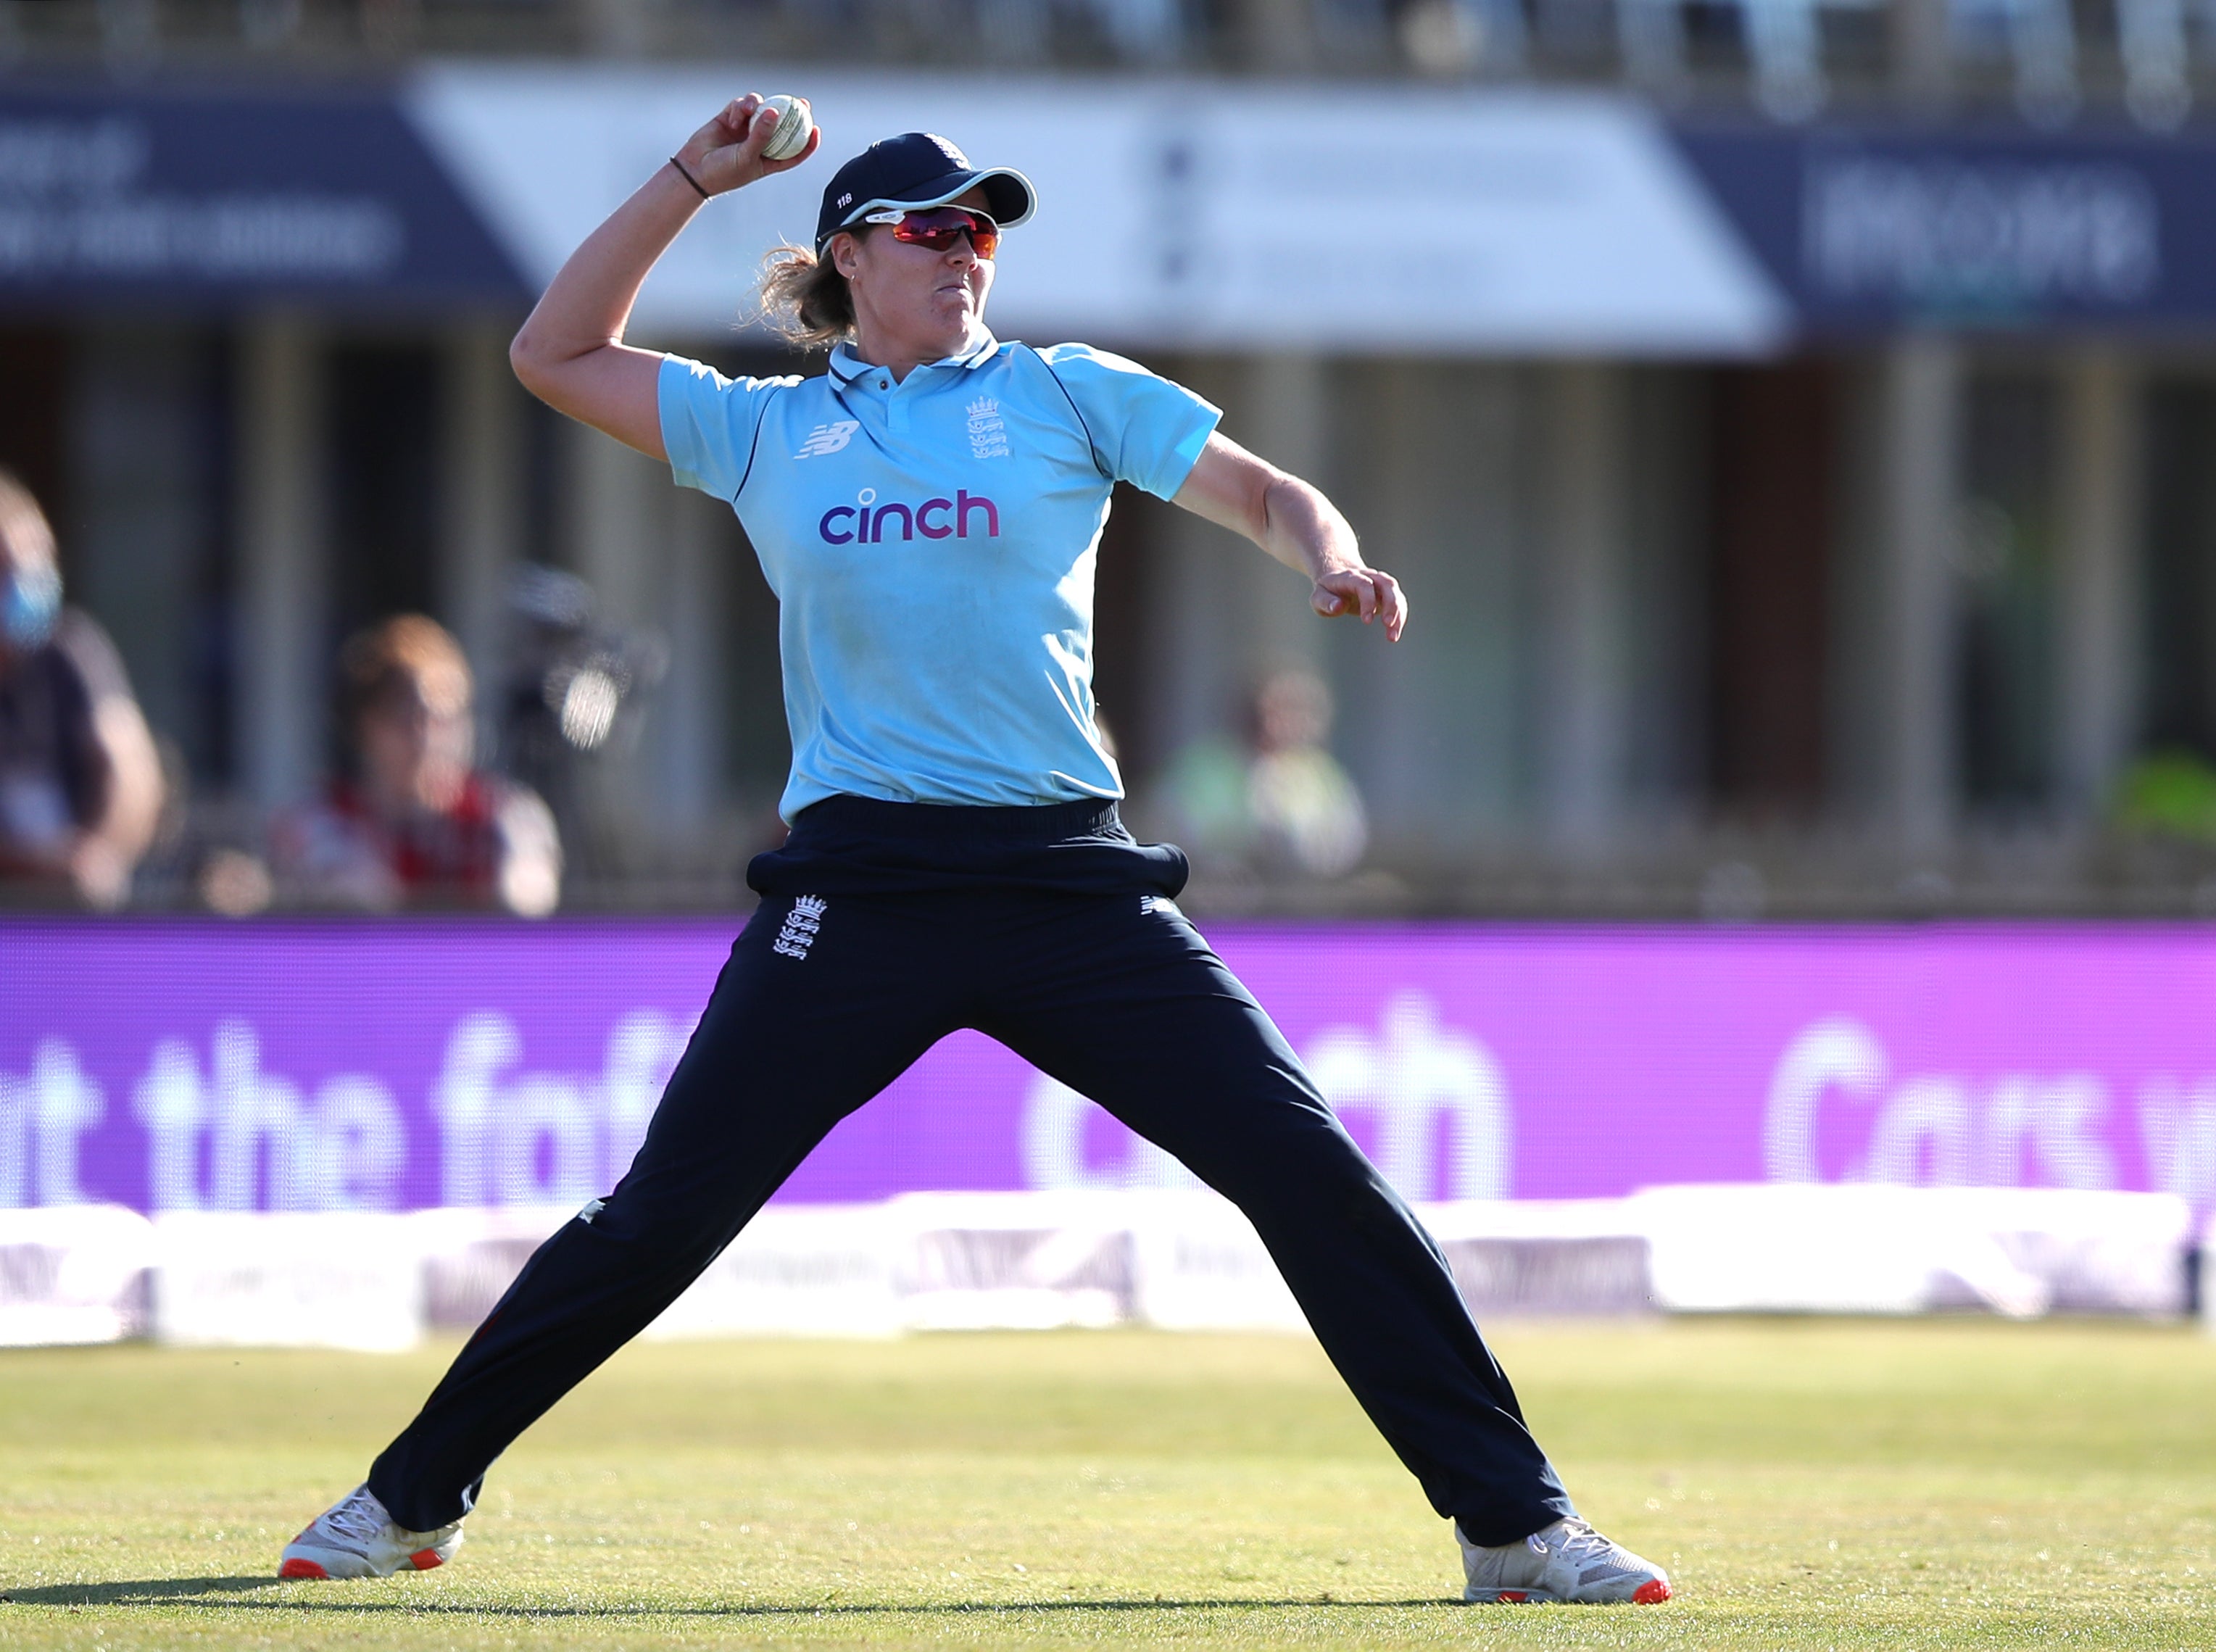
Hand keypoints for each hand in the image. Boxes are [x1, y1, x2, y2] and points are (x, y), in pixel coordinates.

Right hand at [675, 94, 820, 197]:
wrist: (694, 169)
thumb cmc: (724, 171)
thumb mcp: (747, 156)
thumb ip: (761, 135)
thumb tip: (775, 113)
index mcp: (769, 159)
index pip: (794, 151)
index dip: (807, 141)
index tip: (816, 129)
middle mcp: (760, 143)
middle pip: (782, 125)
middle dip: (793, 112)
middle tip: (803, 102)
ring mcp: (745, 129)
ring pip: (761, 110)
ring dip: (759, 106)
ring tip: (751, 110)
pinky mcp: (730, 118)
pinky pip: (742, 106)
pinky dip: (741, 108)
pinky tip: (736, 116)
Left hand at [1311, 567, 1407, 641]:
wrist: (1338, 579)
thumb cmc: (1327, 591)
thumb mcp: (1318, 597)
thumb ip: (1326, 602)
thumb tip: (1338, 607)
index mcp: (1350, 577)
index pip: (1364, 584)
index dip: (1369, 601)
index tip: (1367, 621)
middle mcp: (1369, 576)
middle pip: (1387, 584)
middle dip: (1391, 604)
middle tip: (1388, 625)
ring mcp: (1379, 583)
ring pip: (1395, 592)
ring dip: (1399, 613)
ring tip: (1392, 636)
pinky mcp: (1386, 593)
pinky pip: (1398, 601)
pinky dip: (1399, 617)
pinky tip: (1394, 633)